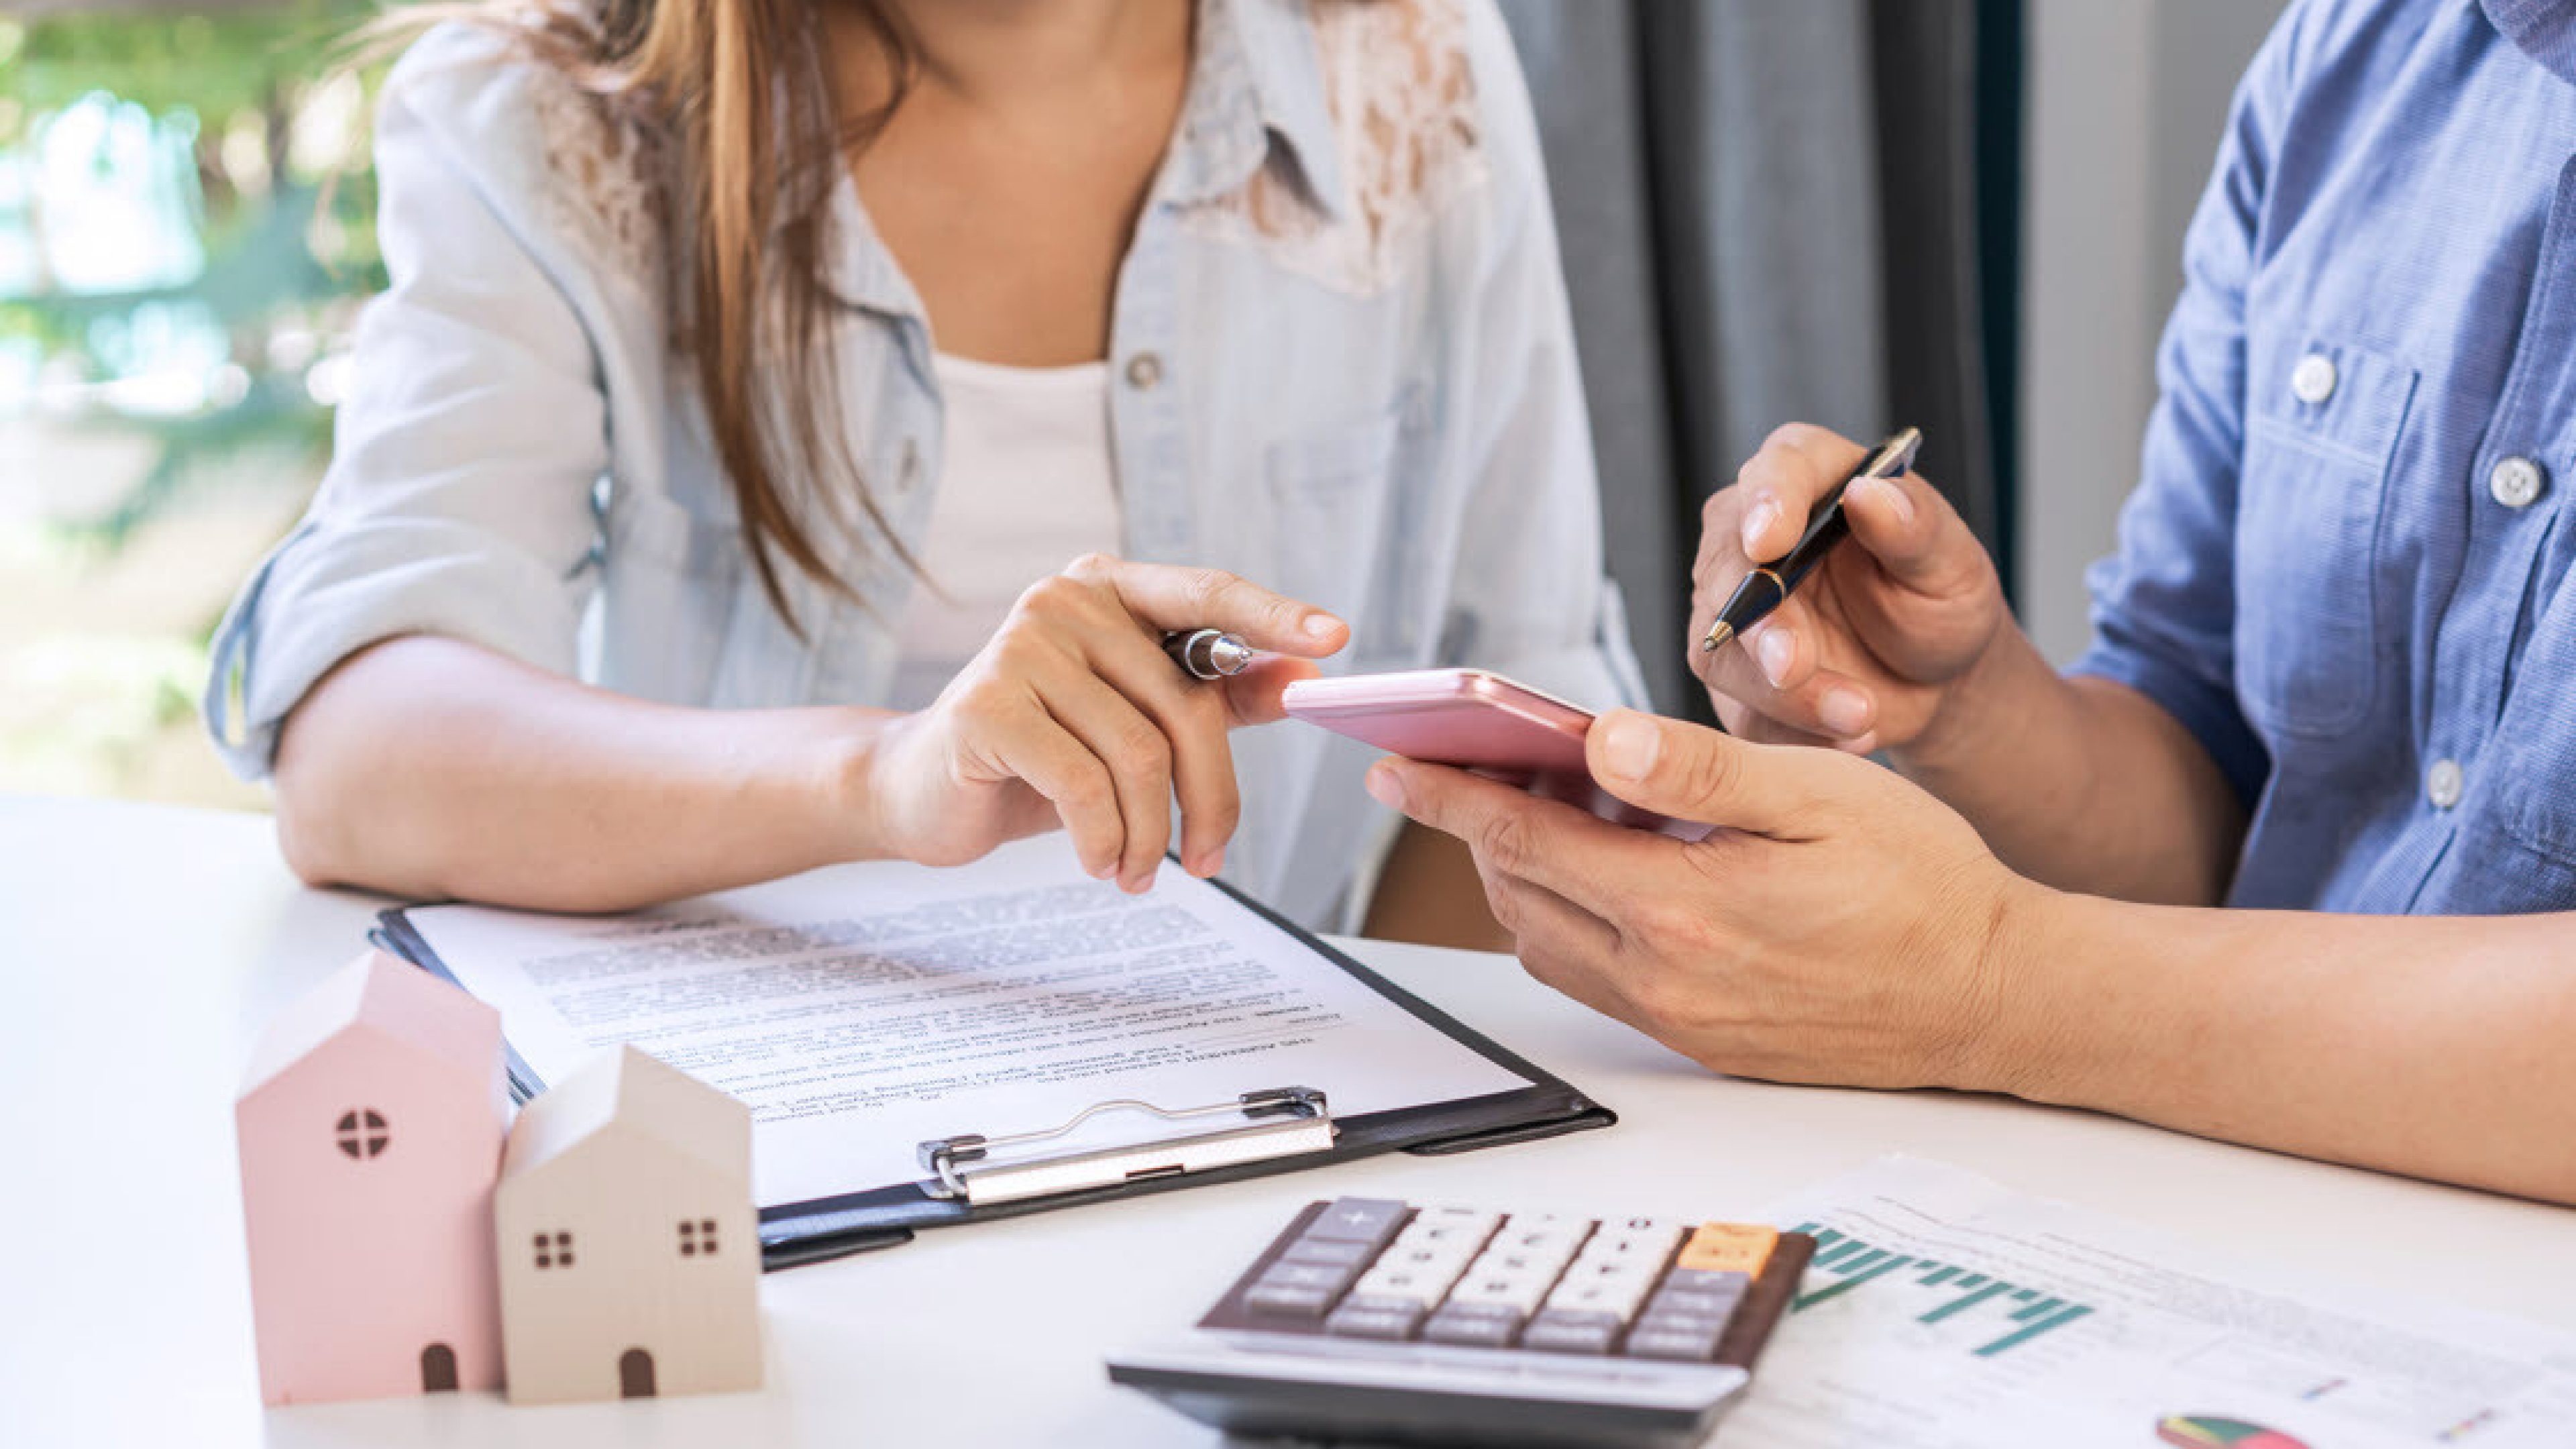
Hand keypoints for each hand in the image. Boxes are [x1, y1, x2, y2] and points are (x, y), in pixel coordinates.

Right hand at [860, 554, 1346, 890]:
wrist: (922, 791)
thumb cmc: (1041, 755)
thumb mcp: (1136, 724)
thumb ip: (1216, 695)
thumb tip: (1302, 680)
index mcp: (1111, 590)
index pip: (1206, 593)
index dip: (1272, 615)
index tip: (1334, 640)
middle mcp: (1067, 600)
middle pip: (1184, 705)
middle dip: (1209, 798)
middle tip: (1207, 861)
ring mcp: (1022, 645)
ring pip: (1138, 754)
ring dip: (1151, 834)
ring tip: (1139, 872)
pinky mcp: (987, 704)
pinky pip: (1083, 784)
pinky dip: (1104, 839)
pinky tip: (1100, 863)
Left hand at [1363, 708, 2042, 1090]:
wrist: (1996, 998)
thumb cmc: (1925, 883)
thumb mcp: (1820, 796)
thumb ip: (1698, 771)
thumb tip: (1595, 739)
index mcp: (1684, 910)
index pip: (1525, 842)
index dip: (1452, 795)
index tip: (1397, 763)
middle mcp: (1666, 981)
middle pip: (1521, 897)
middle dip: (1478, 831)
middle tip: (1463, 770)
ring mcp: (1681, 1023)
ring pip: (1550, 945)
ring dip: (1525, 879)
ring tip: (1540, 811)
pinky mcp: (1702, 1045)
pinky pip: (1599, 981)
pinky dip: (1574, 922)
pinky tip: (1606, 874)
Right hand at [1693, 423, 2007, 756]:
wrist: (1935, 676)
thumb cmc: (1939, 600)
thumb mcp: (1950, 563)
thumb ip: (1914, 528)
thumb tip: (1869, 494)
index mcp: (1810, 481)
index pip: (1774, 472)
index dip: (1766, 503)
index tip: (1770, 542)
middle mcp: (1751, 538)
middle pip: (1726, 570)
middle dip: (1760, 625)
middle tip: (1794, 666)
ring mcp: (1729, 609)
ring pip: (1720, 652)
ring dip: (1783, 695)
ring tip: (1858, 716)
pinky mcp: (1732, 675)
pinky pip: (1740, 713)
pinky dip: (1790, 734)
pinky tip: (1845, 734)